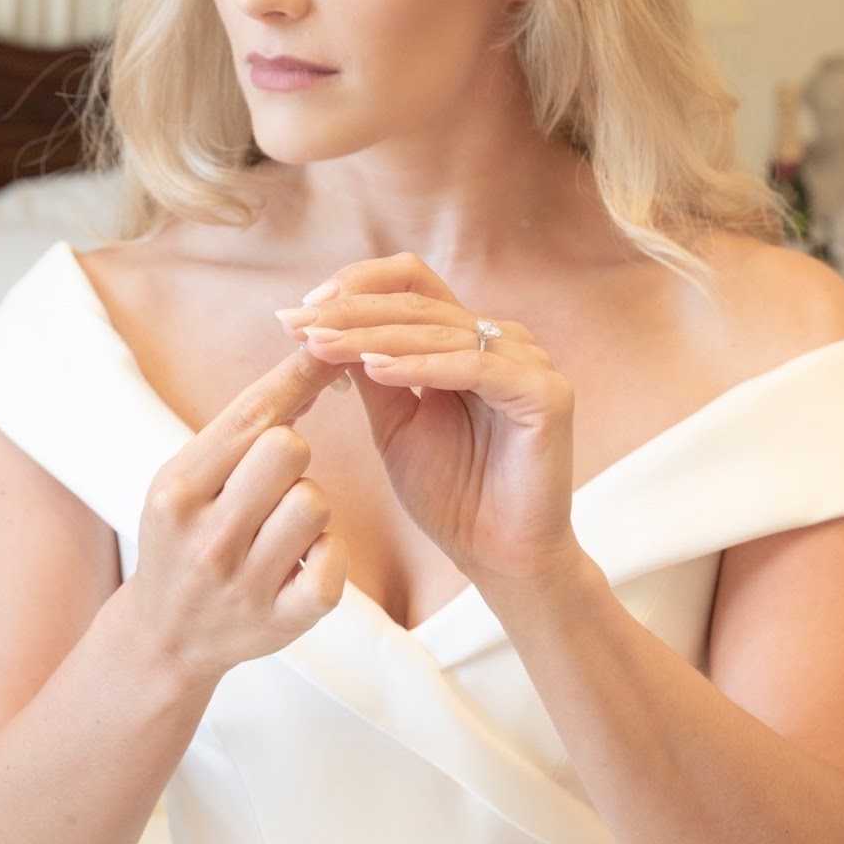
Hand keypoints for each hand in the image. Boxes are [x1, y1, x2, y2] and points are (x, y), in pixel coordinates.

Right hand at [128, 344, 349, 686]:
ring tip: (278, 527)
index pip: (248, 415)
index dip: (295, 376)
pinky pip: (333, 564)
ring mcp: (243, 585)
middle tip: (271, 480)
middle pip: (289, 449)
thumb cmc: (186, 535)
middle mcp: (206, 538)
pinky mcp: (281, 623)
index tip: (328, 344)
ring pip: (314, 502)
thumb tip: (311, 363)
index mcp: (177, 490)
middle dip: (292, 452)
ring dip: (308, 505)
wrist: (164, 637)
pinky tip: (301, 561)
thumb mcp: (188, 478)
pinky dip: (327, 556)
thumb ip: (242, 428)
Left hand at [276, 252, 580, 588]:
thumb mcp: (395, 421)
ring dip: (372, 336)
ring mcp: (529, 361)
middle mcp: (504, 339)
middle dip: (349, 312)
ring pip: (439, 330)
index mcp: (470, 339)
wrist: (498, 559)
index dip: (356, 286)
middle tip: (296, 323)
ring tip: (319, 345)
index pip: (412, 284)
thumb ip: (371, 371)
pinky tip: (375, 370)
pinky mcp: (547, 392)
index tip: (299, 310)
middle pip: (418, 303)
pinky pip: (475, 367)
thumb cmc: (451, 494)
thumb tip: (320, 325)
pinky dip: (421, 365)